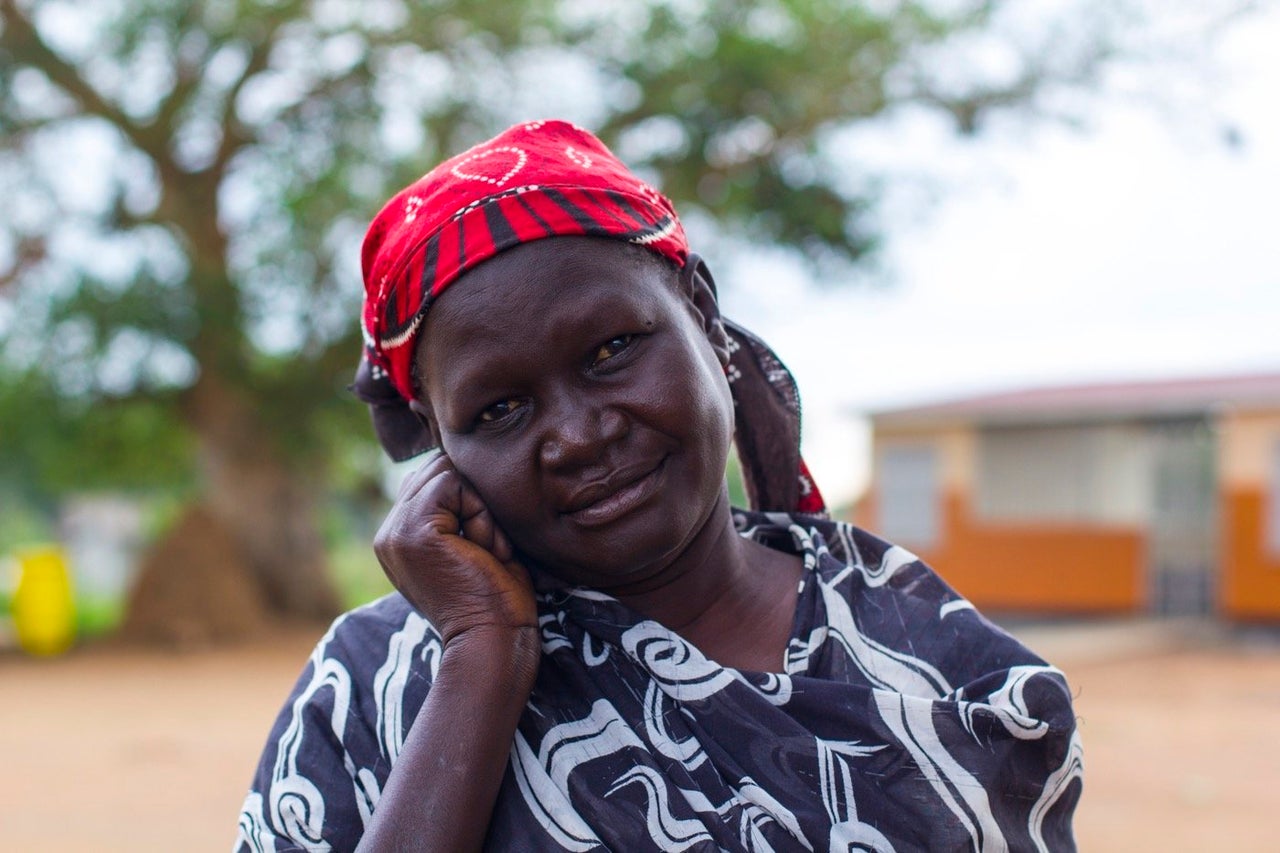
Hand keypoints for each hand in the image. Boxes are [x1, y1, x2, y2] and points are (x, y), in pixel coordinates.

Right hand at [374, 452, 537, 647]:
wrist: (494, 641)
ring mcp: (395, 532)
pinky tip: (481, 550)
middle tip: (483, 551)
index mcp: (397, 540)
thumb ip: (450, 511)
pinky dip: (479, 512)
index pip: (430, 481)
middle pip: (437, 470)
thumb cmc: (497, 600)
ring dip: (478, 509)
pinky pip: (452, 483)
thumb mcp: (468, 547)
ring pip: (445, 473)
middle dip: (473, 503)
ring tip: (482, 552)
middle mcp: (388, 534)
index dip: (469, 504)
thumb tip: (444, 465)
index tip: (479, 552)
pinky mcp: (412, 530)